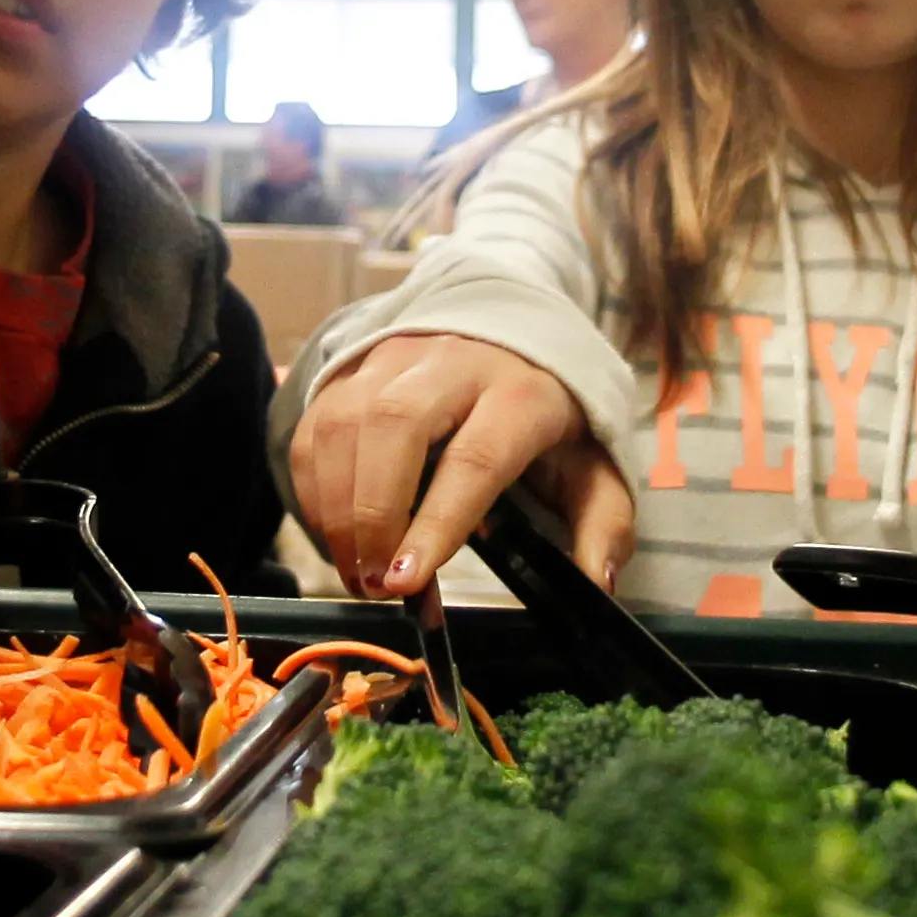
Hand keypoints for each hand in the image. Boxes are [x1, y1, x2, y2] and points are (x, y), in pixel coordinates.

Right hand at [290, 332, 632, 598]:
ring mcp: (395, 359)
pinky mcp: (355, 366)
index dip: (438, 522)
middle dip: (373, 516)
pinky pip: (317, 426)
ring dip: (336, 509)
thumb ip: (603, 522)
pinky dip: (314, 488)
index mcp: (521, 392)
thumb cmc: (548, 415)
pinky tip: (333, 533)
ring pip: (346, 423)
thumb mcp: (594, 465)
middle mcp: (454, 364)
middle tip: (374, 585)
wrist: (509, 332)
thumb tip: (597, 581)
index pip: (476, 457)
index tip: (407, 581)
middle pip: (396, 427)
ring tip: (355, 571)